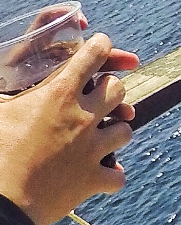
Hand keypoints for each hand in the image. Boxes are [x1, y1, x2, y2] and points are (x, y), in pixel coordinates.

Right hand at [0, 34, 138, 224]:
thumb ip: (5, 91)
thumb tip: (4, 80)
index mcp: (58, 94)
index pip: (93, 56)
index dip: (100, 47)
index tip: (101, 45)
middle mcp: (83, 117)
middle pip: (118, 89)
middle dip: (110, 90)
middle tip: (96, 96)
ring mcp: (92, 149)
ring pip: (125, 129)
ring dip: (114, 130)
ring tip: (99, 135)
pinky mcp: (93, 179)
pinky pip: (117, 175)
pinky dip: (110, 175)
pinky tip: (100, 173)